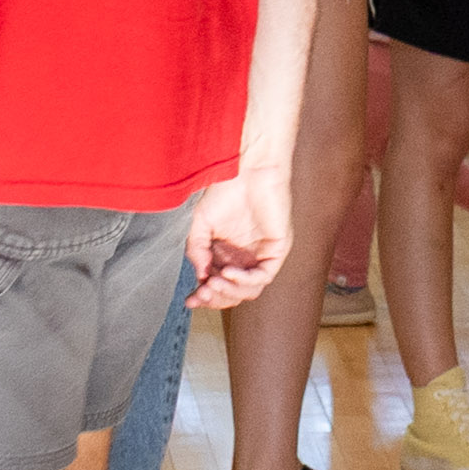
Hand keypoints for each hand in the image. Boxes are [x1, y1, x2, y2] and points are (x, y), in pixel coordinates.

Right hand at [179, 167, 289, 311]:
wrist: (247, 169)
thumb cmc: (225, 191)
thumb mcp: (201, 224)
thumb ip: (198, 250)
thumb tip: (201, 277)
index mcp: (228, 256)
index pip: (220, 288)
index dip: (206, 298)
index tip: (191, 300)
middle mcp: (246, 259)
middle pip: (235, 295)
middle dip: (216, 298)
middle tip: (202, 293)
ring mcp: (263, 256)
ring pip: (250, 291)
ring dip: (229, 292)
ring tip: (213, 283)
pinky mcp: (277, 250)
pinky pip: (264, 276)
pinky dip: (245, 279)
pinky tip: (228, 272)